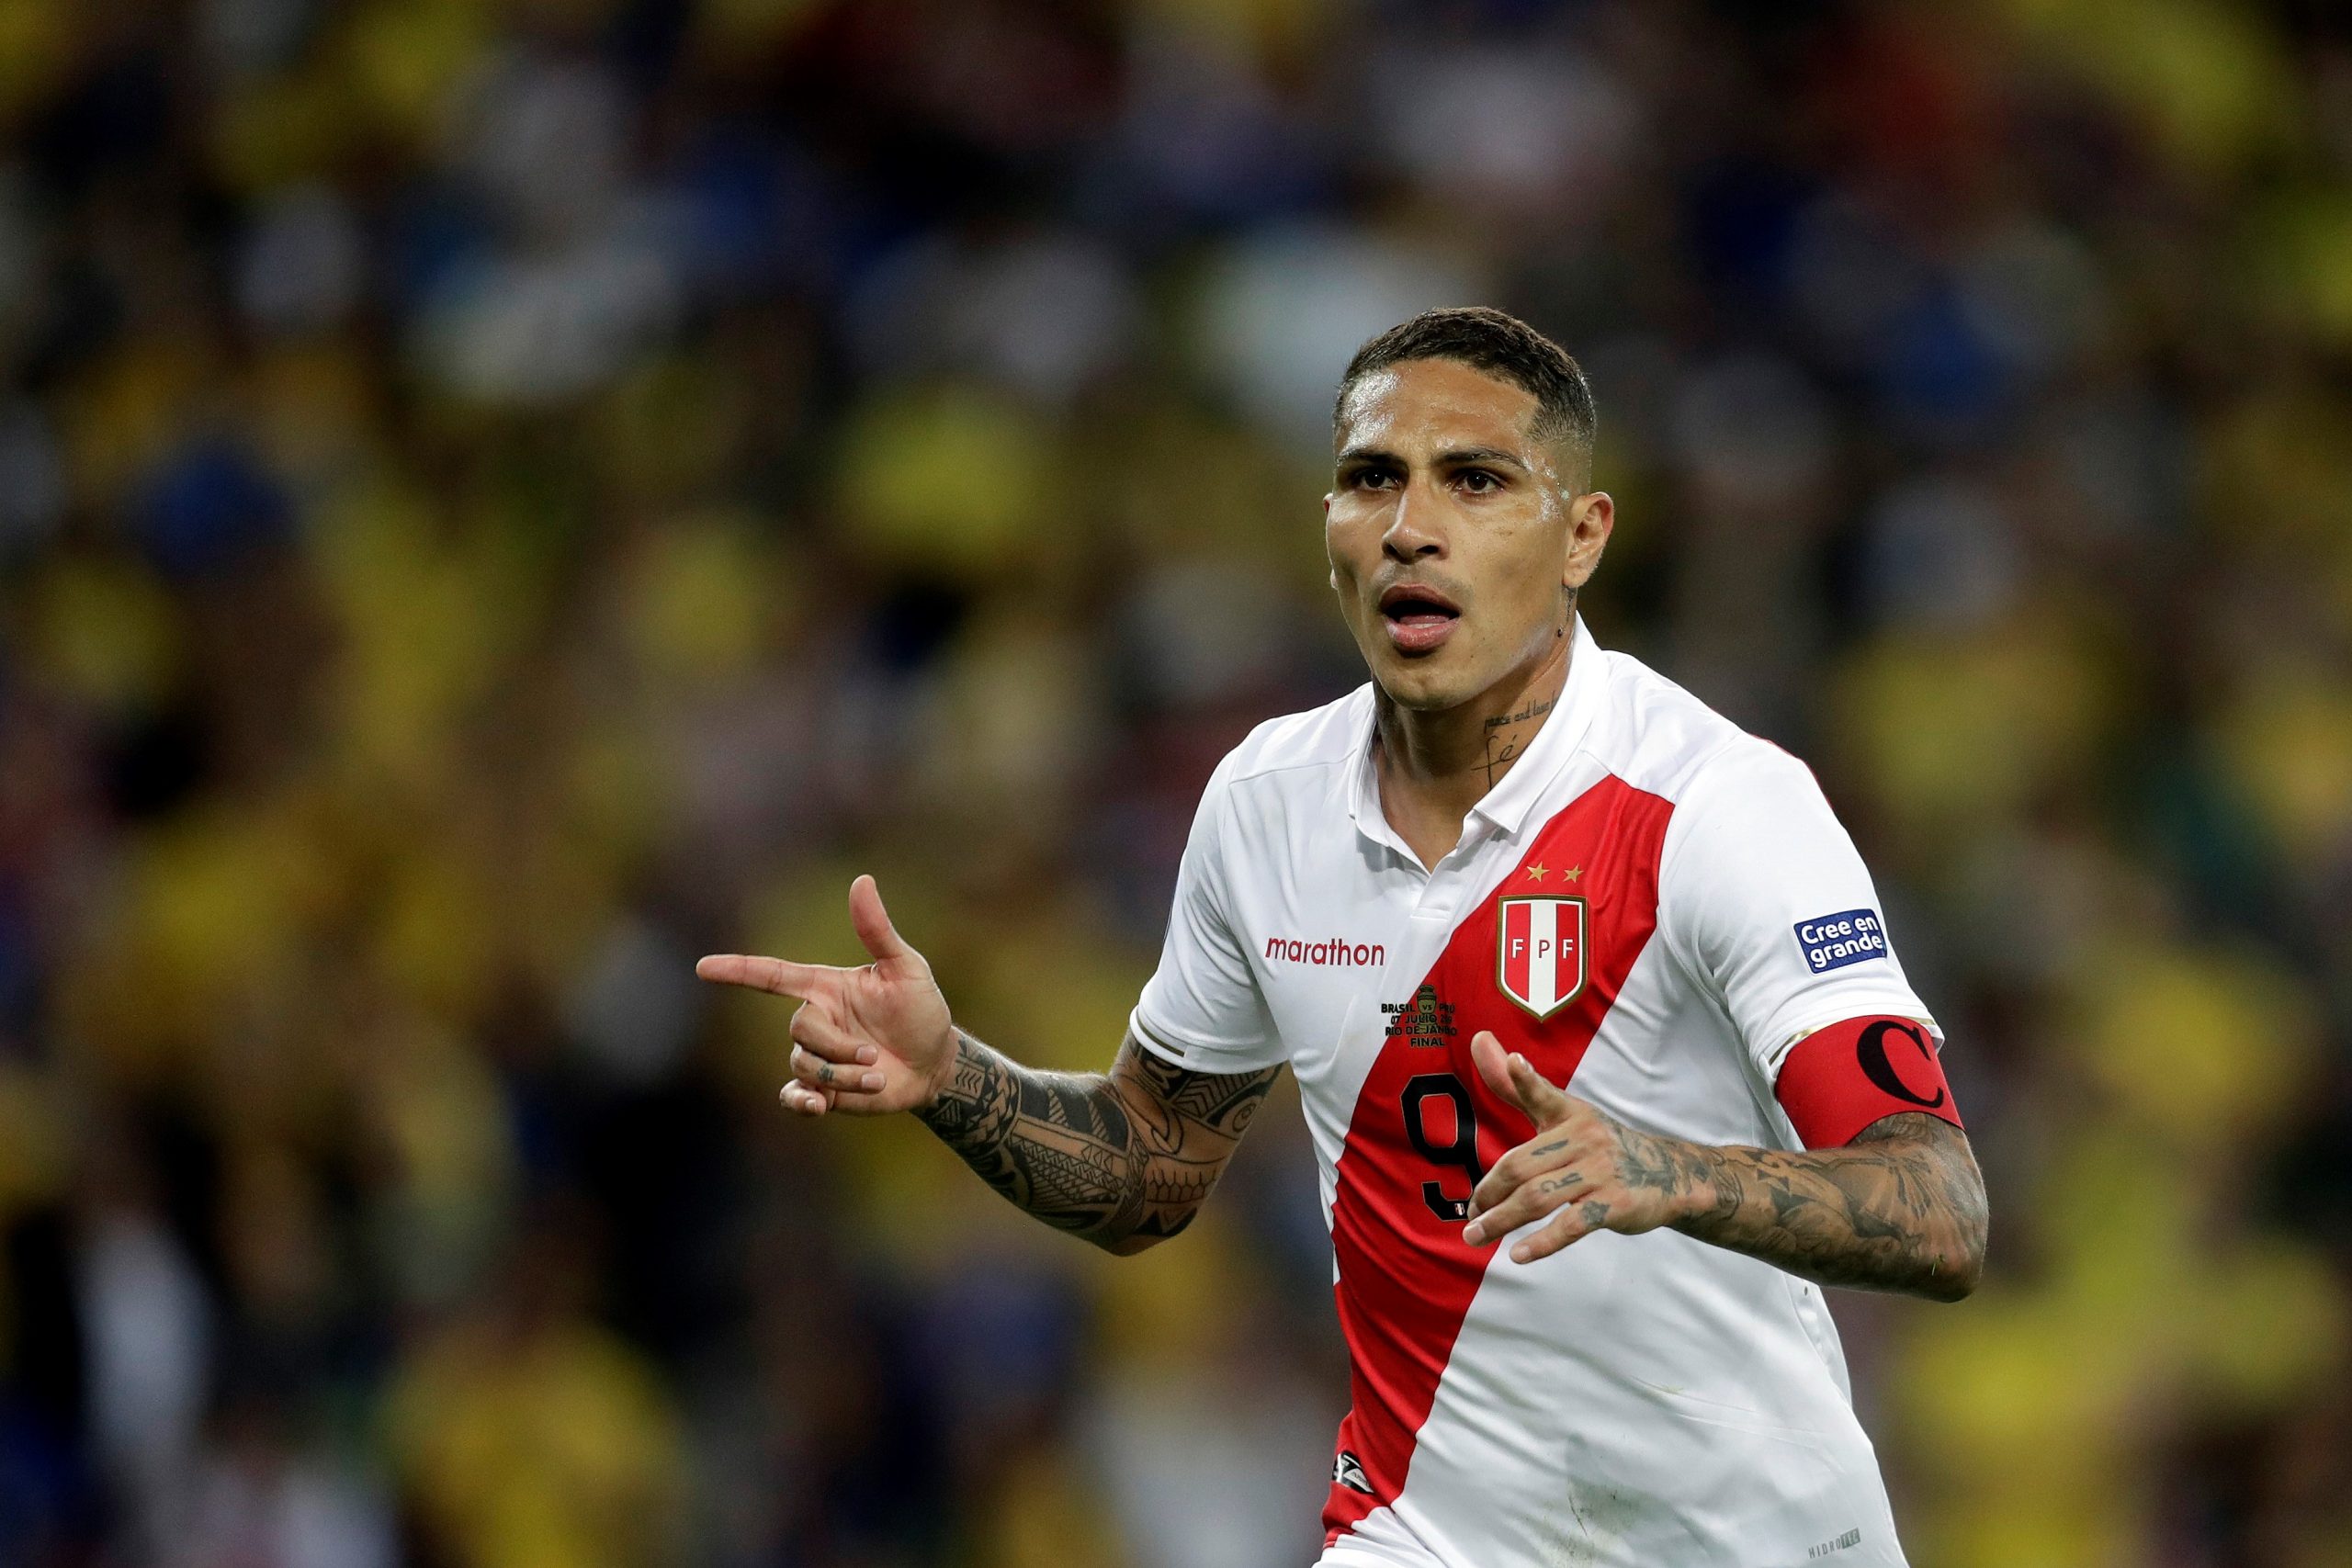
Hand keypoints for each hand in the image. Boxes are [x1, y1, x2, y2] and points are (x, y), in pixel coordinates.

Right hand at [695, 875, 956, 1117]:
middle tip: (875, 1054)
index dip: (739, 970)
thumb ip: (878, 930)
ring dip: (843, 1075)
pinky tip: (819, 1106)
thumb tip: (862, 880)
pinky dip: (801, 1103)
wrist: (936, 1063)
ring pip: (805, 1065)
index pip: (773, 976)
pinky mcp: (824, 1090)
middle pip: (799, 1030)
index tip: (704, 968)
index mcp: (826, 988)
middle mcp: (817, 1021)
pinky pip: (794, 1096)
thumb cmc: (921, 1009)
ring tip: (877, 1076)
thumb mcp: (906, 968)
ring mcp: (818, 1056)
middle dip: (838, 1046)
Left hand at [1460, 1030, 1714, 1262]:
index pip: (1544, 1095)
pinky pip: (1571, 1225)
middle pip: (1522, 1166)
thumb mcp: (1565, 1115)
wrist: (1669, 1174)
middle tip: (1468, 1216)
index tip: (1515, 1061)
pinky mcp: (1615, 1204)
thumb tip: (1479, 1041)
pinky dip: (1542, 1242)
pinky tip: (1518, 1254)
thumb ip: (1520, 1089)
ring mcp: (1601, 1172)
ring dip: (1501, 1220)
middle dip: (1488, 1193)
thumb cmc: (1599, 1145)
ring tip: (1477, 1236)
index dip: (1527, 1078)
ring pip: (1539, 1198)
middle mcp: (1585, 1139)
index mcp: (1570, 1115)